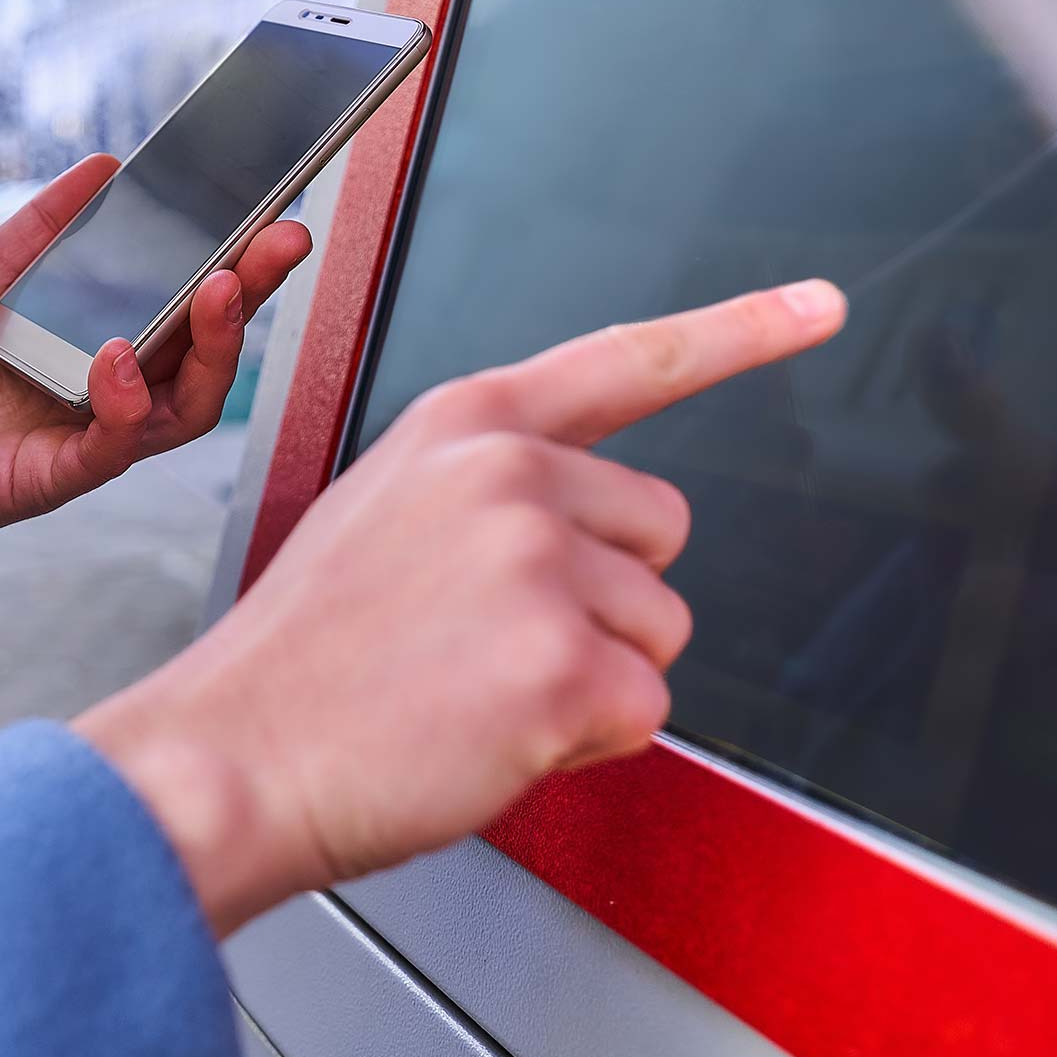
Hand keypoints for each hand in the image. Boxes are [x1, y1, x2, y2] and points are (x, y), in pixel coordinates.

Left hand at [0, 155, 314, 630]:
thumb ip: (40, 227)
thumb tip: (106, 165)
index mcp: (103, 336)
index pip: (187, 299)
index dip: (236, 258)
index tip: (271, 209)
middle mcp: (112, 389)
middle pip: (208, 349)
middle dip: (252, 292)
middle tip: (280, 241)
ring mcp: (90, 436)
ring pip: (186, 406)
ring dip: (211, 348)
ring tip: (216, 290)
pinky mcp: (53, 476)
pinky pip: (111, 446)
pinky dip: (124, 402)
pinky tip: (116, 358)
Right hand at [75, 281, 848, 934]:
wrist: (235, 751)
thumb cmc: (303, 655)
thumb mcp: (382, 511)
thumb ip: (486, 490)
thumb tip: (579, 526)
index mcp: (465, 424)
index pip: (628, 359)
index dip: (739, 329)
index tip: (821, 305)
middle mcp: (511, 472)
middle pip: (662, 532)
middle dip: (606, 597)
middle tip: (487, 638)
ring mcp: (539, 561)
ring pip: (660, 629)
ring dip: (593, 674)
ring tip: (475, 686)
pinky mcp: (565, 661)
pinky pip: (643, 708)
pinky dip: (584, 739)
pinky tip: (491, 730)